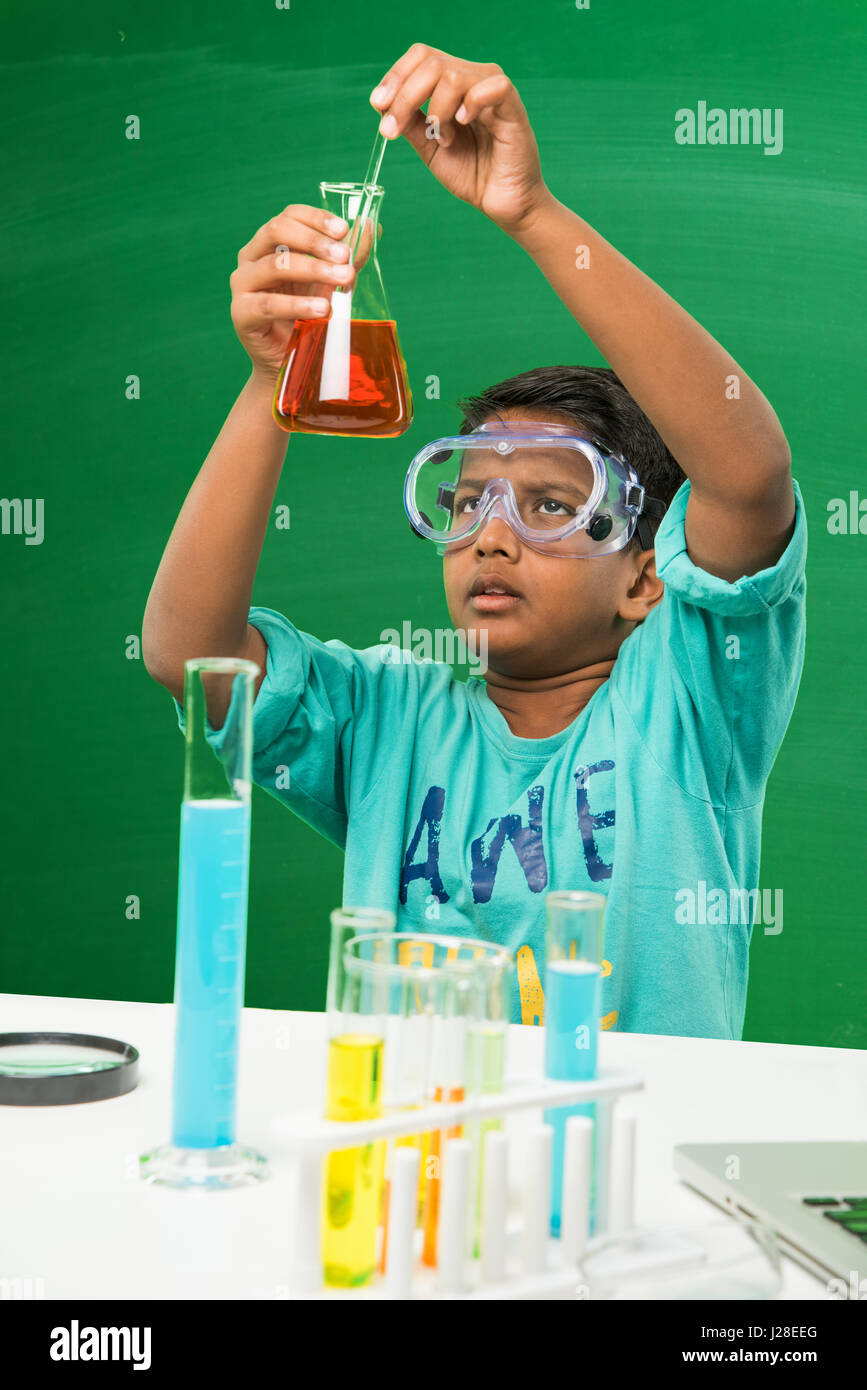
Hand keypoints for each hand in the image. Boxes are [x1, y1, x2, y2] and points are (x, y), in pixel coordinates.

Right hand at [230, 204, 375, 379]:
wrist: (287, 361)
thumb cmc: (306, 315)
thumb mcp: (329, 282)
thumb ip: (345, 257)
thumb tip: (369, 227)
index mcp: (269, 244)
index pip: (289, 216)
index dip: (316, 218)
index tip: (344, 230)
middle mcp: (251, 258)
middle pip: (277, 231)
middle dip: (315, 241)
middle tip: (344, 256)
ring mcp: (243, 285)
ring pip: (275, 265)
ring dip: (313, 269)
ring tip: (342, 278)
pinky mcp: (241, 314)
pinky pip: (268, 304)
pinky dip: (298, 305)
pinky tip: (323, 309)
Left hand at [370, 44, 549, 232]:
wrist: (500, 202)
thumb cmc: (471, 173)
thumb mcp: (429, 148)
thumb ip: (410, 124)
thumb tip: (381, 102)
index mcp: (453, 84)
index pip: (421, 58)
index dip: (396, 76)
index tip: (378, 105)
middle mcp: (473, 78)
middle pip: (431, 62)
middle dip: (405, 96)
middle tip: (393, 129)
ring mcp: (493, 90)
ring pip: (452, 76)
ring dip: (437, 111)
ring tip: (444, 140)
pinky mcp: (513, 106)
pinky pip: (492, 86)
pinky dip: (469, 105)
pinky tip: (462, 124)